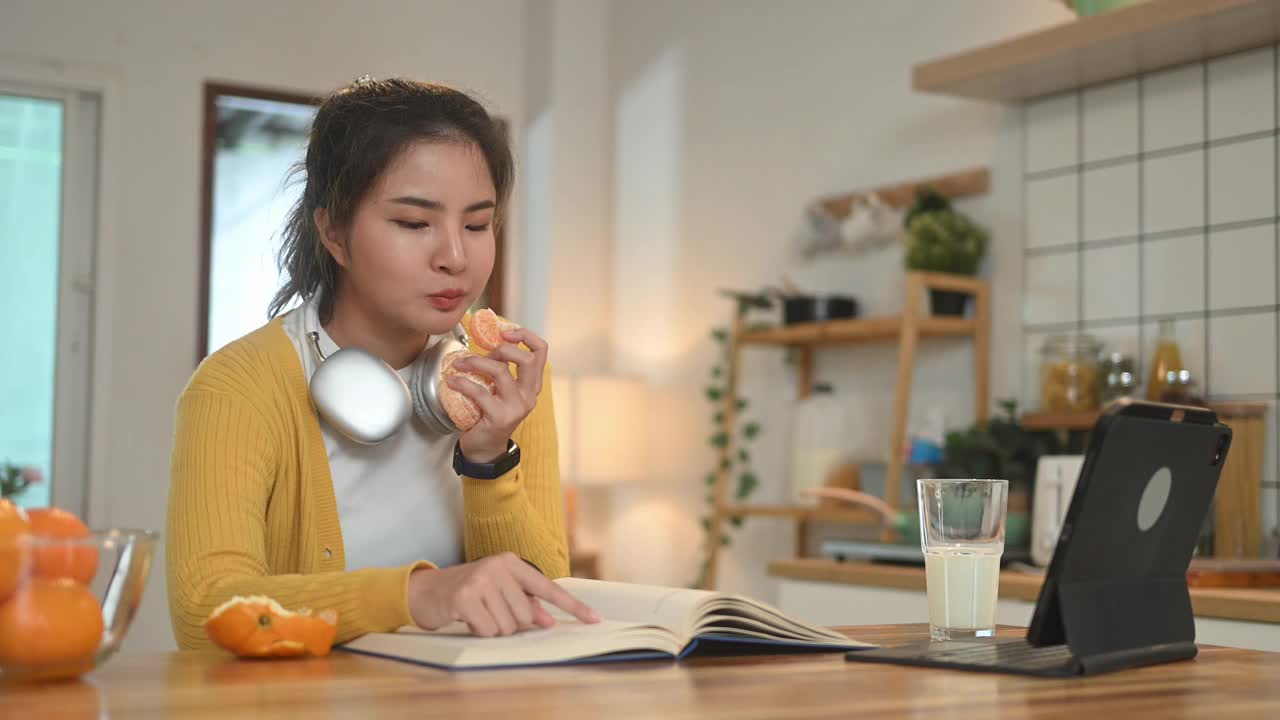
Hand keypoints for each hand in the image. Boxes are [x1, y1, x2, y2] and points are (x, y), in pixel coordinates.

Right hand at [408, 552, 599, 636]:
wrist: (426, 590)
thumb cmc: (468, 592)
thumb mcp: (498, 591)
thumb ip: (524, 603)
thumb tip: (547, 621)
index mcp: (512, 563)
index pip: (548, 588)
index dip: (572, 607)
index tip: (594, 620)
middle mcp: (499, 567)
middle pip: (525, 616)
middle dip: (510, 623)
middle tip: (490, 612)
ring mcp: (481, 580)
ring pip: (508, 626)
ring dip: (493, 628)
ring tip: (477, 613)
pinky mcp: (465, 597)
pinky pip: (488, 630)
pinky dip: (480, 631)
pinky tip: (467, 618)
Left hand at [446, 327, 547, 461]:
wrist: (485, 449)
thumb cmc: (489, 415)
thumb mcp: (500, 390)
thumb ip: (500, 370)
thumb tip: (484, 344)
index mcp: (532, 384)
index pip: (540, 351)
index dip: (525, 336)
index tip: (505, 333)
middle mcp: (529, 395)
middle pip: (527, 359)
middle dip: (501, 349)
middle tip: (481, 352)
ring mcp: (517, 407)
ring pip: (501, 371)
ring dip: (476, 362)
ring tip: (460, 364)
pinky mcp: (500, 417)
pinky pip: (480, 392)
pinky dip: (462, 382)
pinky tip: (452, 381)